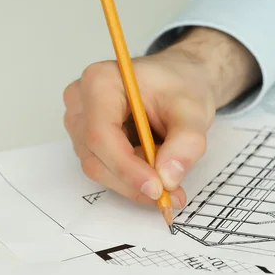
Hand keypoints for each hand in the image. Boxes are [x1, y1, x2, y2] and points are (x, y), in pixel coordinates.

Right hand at [63, 27, 260, 207]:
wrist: (180, 80)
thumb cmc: (181, 86)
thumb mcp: (194, 111)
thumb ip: (185, 144)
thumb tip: (168, 178)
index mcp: (100, 81)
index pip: (101, 133)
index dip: (127, 167)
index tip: (157, 189)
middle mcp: (81, 100)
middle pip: (96, 155)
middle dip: (134, 180)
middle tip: (172, 195)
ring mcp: (80, 121)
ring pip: (99, 167)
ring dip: (135, 179)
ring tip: (169, 173)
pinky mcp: (87, 138)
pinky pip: (104, 168)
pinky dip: (132, 177)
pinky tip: (156, 168)